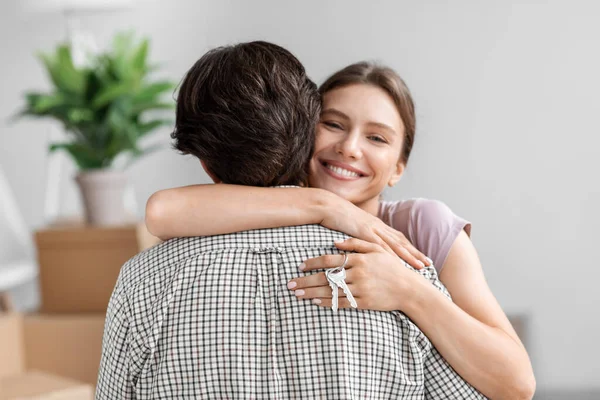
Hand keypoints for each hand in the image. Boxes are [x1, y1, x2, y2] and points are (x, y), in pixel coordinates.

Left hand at [287, 238, 421, 310]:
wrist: (409, 289)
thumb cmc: (392, 267)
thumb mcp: (377, 250)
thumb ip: (356, 243)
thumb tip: (335, 242)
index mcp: (359, 259)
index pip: (329, 260)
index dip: (313, 263)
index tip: (300, 265)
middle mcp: (357, 274)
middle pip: (325, 277)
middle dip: (305, 280)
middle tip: (290, 284)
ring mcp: (360, 289)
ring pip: (330, 292)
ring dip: (311, 293)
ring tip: (297, 294)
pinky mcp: (363, 302)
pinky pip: (340, 303)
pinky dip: (326, 303)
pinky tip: (315, 302)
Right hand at [320, 196, 430, 268]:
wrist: (326, 205)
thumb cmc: (336, 217)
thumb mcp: (352, 227)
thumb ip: (359, 236)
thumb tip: (362, 246)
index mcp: (376, 224)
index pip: (398, 238)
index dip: (410, 249)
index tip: (420, 258)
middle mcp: (378, 226)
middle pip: (401, 241)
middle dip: (416, 253)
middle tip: (429, 264)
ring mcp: (371, 228)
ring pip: (395, 244)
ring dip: (409, 256)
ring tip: (421, 266)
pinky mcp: (363, 231)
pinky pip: (379, 244)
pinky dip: (390, 254)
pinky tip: (398, 263)